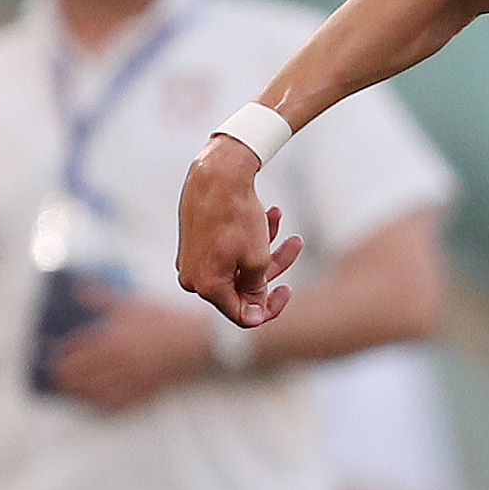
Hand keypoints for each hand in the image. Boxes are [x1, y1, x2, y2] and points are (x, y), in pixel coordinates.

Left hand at [45, 293, 214, 410]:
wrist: (200, 341)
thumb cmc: (167, 320)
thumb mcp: (133, 303)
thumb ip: (102, 296)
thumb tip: (77, 288)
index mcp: (112, 339)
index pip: (77, 348)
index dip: (61, 352)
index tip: (53, 352)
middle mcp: (118, 362)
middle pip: (80, 374)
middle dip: (63, 376)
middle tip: (54, 376)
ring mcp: (131, 378)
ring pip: (95, 391)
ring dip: (78, 392)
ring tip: (69, 391)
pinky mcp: (145, 390)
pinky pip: (119, 402)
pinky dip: (103, 405)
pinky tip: (96, 404)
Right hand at [176, 135, 302, 323]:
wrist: (217, 174)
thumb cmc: (237, 217)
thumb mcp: (257, 260)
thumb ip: (256, 290)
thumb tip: (252, 315)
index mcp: (207, 287)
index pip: (242, 315)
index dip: (269, 307)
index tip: (288, 290)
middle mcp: (194, 277)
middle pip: (243, 287)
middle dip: (274, 267)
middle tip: (295, 244)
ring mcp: (192, 260)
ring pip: (239, 265)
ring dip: (267, 247)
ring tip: (284, 222)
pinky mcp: (195, 243)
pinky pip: (228, 249)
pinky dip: (251, 236)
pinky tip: (272, 214)